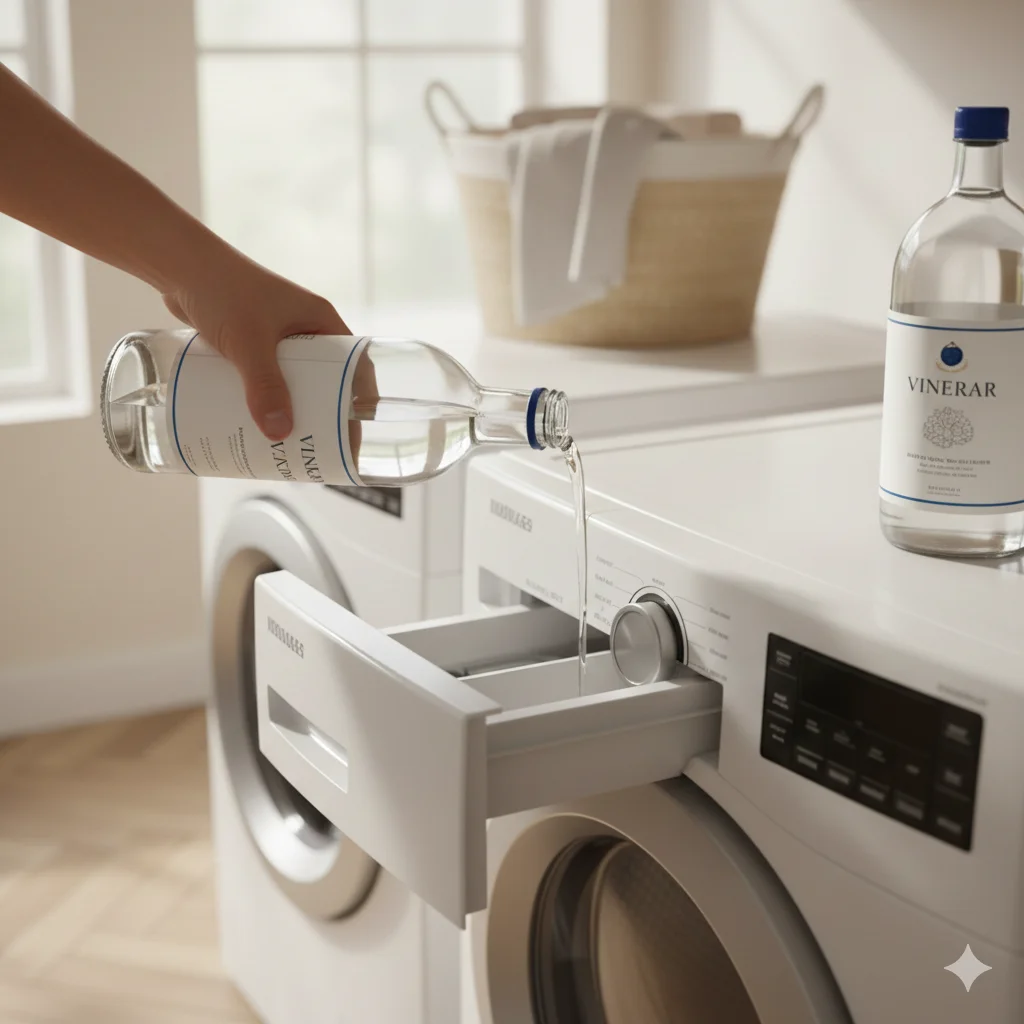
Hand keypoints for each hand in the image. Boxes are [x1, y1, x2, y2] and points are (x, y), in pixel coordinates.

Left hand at [162, 242, 347, 439]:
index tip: (354, 435)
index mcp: (321, 322)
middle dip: (323, 415)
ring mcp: (278, 335)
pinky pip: (266, 377)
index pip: (355, 367)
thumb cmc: (222, 290)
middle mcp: (305, 329)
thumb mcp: (249, 342)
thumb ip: (265, 386)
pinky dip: (264, 398)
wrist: (178, 264)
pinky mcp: (251, 341)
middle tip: (319, 450)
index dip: (360, 402)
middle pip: (325, 380)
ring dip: (290, 409)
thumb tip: (280, 434)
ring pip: (293, 381)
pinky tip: (254, 421)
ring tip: (286, 444)